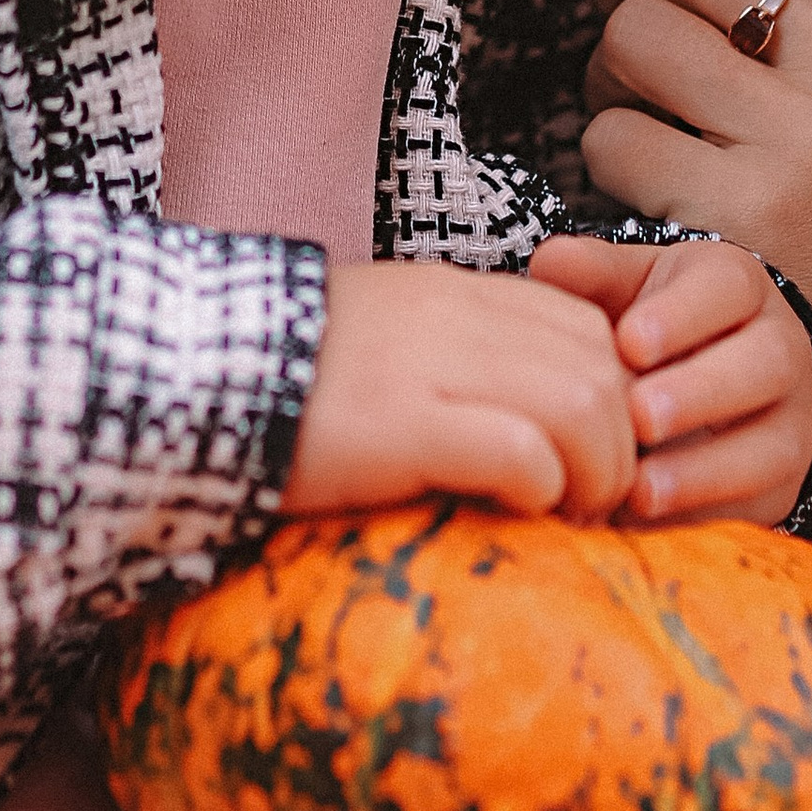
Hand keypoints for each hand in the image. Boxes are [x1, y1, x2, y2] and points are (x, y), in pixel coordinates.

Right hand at [281, 258, 637, 521]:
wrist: (188, 376)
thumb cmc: (285, 382)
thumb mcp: (385, 345)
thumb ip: (456, 359)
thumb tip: (527, 423)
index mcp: (454, 293)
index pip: (589, 327)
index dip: (617, 400)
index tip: (595, 461)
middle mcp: (456, 314)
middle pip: (605, 366)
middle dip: (623, 446)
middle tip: (593, 505)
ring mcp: (432, 362)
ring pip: (587, 402)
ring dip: (597, 473)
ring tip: (565, 517)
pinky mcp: (402, 423)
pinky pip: (523, 449)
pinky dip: (543, 488)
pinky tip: (519, 513)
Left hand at [529, 234, 811, 526]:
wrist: (696, 384)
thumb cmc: (647, 324)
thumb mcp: (624, 287)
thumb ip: (590, 274)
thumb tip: (548, 262)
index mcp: (737, 286)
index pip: (725, 289)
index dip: (681, 316)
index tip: (629, 344)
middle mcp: (780, 348)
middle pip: (764, 364)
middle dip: (701, 392)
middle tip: (639, 416)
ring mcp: (789, 422)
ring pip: (773, 445)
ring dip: (707, 470)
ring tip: (641, 489)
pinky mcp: (781, 485)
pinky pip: (757, 507)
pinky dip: (703, 518)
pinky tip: (647, 525)